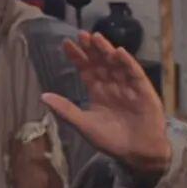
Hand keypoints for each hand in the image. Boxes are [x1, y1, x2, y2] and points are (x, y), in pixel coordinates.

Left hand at [42, 32, 171, 179]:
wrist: (137, 153)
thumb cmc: (110, 140)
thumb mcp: (84, 124)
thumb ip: (65, 109)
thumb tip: (42, 96)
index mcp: (97, 91)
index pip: (85, 69)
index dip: (77, 56)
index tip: (66, 43)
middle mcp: (112, 85)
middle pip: (100, 62)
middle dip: (90, 49)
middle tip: (81, 34)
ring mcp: (128, 87)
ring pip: (116, 64)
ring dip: (106, 50)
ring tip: (96, 37)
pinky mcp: (144, 91)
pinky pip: (135, 74)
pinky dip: (128, 63)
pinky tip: (119, 52)